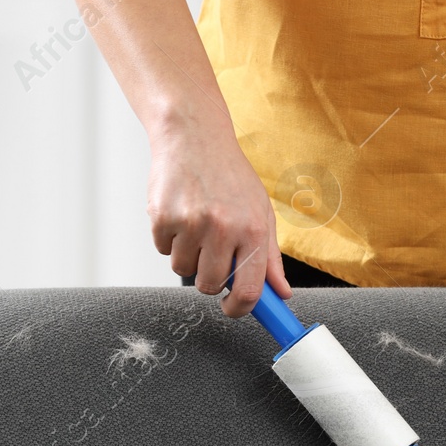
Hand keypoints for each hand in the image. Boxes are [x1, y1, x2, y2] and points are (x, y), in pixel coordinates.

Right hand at [147, 118, 290, 316]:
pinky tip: (180, 213)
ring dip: (188, 256)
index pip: (249, 291)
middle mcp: (224, 228)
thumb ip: (270, 258)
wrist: (194, 136)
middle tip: (212, 253)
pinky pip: (163, 250)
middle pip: (210, 285)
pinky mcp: (163, 217)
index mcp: (254, 230)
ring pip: (183, 270)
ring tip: (196, 226)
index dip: (238, 309)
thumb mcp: (261, 212)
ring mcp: (191, 223)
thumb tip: (281, 294)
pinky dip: (170, 239)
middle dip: (209, 279)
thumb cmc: (230, 175)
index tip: (232, 308)